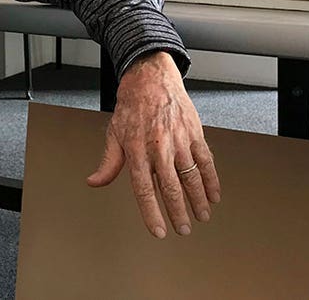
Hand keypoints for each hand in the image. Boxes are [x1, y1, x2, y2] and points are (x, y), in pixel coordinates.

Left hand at [86, 51, 220, 237]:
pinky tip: (214, 193)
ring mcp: (179, 140)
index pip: (144, 190)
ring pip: (191, 177)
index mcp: (137, 150)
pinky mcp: (194, 133)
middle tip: (183, 229)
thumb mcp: (114, 133)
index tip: (159, 231)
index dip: (152, 213)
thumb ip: (108, 162)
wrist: (150, 78)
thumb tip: (95, 181)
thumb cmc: (132, 106)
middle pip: (171, 188)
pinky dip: (211, 179)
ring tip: (201, 216)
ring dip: (198, 200)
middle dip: (178, 213)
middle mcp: (158, 147)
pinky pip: (206, 160)